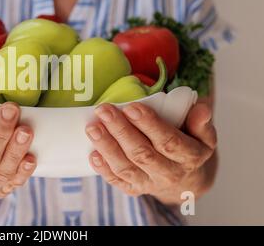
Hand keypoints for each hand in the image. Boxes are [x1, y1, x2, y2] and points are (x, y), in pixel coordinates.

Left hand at [85, 102, 216, 204]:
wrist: (186, 181)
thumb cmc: (189, 147)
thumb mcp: (203, 135)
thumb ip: (201, 122)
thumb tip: (201, 108)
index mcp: (190, 157)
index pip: (168, 142)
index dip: (149, 125)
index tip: (131, 107)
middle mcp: (170, 173)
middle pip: (142, 154)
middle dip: (121, 131)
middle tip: (104, 111)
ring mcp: (150, 183)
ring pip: (126, 168)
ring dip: (107, 147)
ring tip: (93, 127)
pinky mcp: (134, 189)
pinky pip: (117, 181)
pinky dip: (103, 169)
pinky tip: (92, 153)